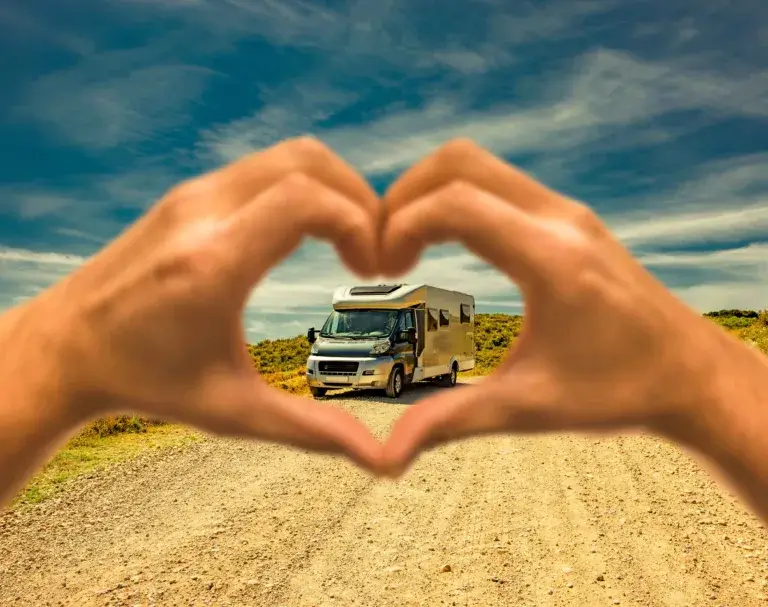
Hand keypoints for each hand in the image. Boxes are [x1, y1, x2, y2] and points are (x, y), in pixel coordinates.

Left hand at [37, 137, 385, 472]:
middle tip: (372, 250)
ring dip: (333, 189)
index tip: (372, 270)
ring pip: (287, 156)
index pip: (307, 200)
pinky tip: (309, 234)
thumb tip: (381, 461)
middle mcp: (202, 214)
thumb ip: (312, 431)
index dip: (360, 224)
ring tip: (349, 241)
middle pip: (307, 161)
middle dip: (359, 198)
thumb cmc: (147, 382)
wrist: (65, 350)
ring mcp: (191, 195)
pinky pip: (263, 169)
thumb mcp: (233, 413)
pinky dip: (303, 188)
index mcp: (214, 264)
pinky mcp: (188, 194)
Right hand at [379, 139, 725, 474]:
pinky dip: (458, 198)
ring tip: (406, 247)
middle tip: (382, 249)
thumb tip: (387, 457)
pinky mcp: (570, 218)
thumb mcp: (529, 408)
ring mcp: (567, 212)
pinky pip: (499, 183)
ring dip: (430, 193)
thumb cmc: (620, 392)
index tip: (380, 270)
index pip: (455, 205)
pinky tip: (446, 243)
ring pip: (478, 164)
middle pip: (459, 162)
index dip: (400, 226)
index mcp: (550, 259)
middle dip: (404, 195)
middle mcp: (560, 219)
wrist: (692, 376)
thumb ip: (451, 421)